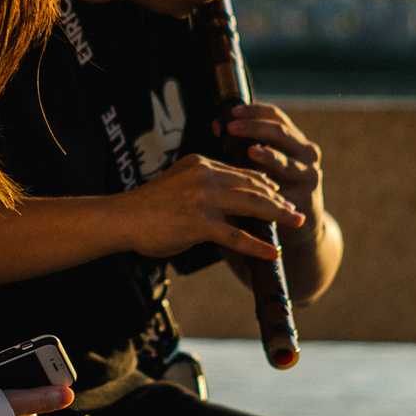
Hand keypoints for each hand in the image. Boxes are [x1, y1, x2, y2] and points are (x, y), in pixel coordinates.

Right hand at [111, 154, 303, 262]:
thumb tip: (228, 205)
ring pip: (252, 205)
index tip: (278, 194)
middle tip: (295, 211)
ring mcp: (202, 198)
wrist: (120, 218)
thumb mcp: (178, 185)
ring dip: (278, 215)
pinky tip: (272, 252)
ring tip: (295, 224)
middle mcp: (204, 175)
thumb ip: (203, 189)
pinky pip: (236, 235)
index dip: (263, 184)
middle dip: (278, 199)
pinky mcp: (199, 222)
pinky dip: (257, 245)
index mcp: (200, 164)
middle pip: (252, 185)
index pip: (240, 172)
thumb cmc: (146, 208)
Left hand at [224, 103, 325, 241]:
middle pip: (280, 133)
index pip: (276, 117)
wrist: (301, 224)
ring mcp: (308, 175)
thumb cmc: (276, 188)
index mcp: (295, 140)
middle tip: (231, 127)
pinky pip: (284, 191)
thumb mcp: (264, 163)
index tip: (233, 111)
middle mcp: (307, 153)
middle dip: (255, 129)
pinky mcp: (305, 198)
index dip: (255, 111)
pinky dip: (270, 186)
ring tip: (251, 151)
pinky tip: (257, 184)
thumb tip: (217, 123)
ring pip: (285, 161)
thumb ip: (245, 143)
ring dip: (267, 156)